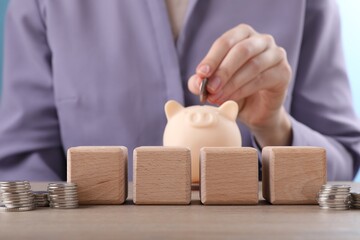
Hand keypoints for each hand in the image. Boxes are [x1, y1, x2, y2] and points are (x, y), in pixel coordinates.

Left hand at [188, 24, 291, 146]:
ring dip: (232, 83)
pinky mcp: (284, 72)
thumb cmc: (235, 91)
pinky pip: (262, 79)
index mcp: (243, 35)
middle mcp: (262, 40)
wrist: (256, 111)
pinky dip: (244, 90)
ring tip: (217, 97)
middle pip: (241, 51)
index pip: (226, 41)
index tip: (201, 73)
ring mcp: (276, 54)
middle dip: (223, 70)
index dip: (212, 58)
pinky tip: (232, 99)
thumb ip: (204, 82)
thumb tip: (196, 81)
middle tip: (210, 88)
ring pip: (253, 65)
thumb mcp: (215, 87)